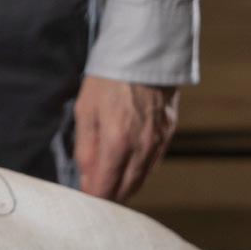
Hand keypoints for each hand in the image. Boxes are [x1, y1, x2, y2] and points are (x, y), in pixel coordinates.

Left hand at [74, 76, 178, 200]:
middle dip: (108, 195)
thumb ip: (85, 148)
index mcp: (116, 142)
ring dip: (124, 186)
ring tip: (109, 181)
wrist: (144, 52)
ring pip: (141, 181)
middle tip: (94, 190)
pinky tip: (128, 164)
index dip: (91, 198)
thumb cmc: (109, 78)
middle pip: (124, 191)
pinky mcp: (168, 135)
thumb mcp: (86, 109)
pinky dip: (139, 171)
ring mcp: (157, 143)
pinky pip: (152, 164)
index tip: (82, 196)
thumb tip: (85, 178)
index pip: (103, 189)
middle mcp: (141, 148)